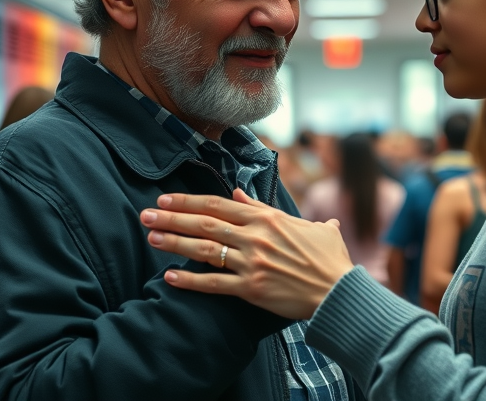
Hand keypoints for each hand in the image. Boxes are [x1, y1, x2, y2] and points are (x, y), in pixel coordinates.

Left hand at [140, 188, 354, 319]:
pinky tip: (170, 277)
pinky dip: (191, 281)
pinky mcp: (252, 289)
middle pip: (205, 223)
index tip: (166, 199)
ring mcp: (253, 263)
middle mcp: (256, 237)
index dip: (189, 201)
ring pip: (205, 250)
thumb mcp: (303, 224)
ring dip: (175, 243)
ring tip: (152, 238)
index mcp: (267, 218)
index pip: (219, 204)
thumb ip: (266, 208)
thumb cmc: (327, 257)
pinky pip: (215, 284)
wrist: (339, 291)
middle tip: (146, 215)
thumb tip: (239, 194)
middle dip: (173, 218)